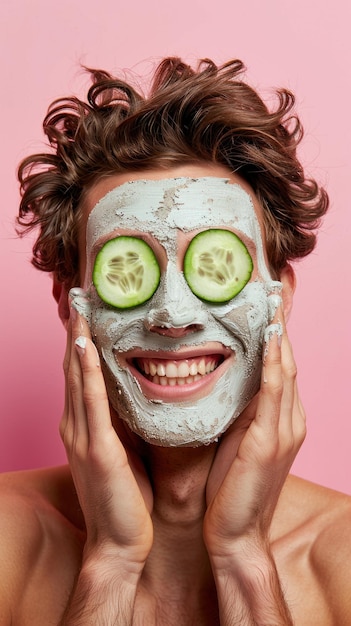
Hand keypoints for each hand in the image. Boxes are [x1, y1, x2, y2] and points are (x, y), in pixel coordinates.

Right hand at [60, 303, 152, 578]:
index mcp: (87, 425)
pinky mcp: (95, 449)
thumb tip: (143, 391)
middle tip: (81, 294)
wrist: (120, 544)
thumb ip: (126, 421)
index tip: (91, 309)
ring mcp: (82, 436)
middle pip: (74, 367)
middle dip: (76, 330)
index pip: (83, 373)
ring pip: (77, 377)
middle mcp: (78, 425)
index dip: (84, 339)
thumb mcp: (126, 450)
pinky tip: (83, 345)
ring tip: (80, 306)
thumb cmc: (127, 499)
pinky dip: (84, 371)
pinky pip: (89, 402)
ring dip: (76, 339)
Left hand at [203, 299, 305, 559]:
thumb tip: (223, 380)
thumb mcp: (236, 441)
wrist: (235, 534)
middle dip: (281, 324)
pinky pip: (272, 394)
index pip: (280, 367)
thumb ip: (238, 411)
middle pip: (287, 361)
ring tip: (272, 302)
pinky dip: (272, 365)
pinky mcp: (268, 442)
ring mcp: (283, 430)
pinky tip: (269, 341)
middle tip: (273, 288)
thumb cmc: (230, 488)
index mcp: (282, 420)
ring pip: (284, 371)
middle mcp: (290, 420)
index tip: (267, 303)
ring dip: (278, 336)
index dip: (276, 334)